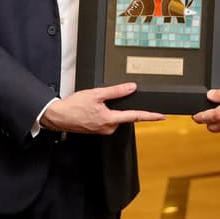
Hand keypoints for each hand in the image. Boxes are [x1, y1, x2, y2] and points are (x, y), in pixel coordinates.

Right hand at [41, 83, 163, 134]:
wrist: (58, 116)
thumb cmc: (73, 106)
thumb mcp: (96, 94)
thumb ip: (116, 91)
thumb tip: (131, 88)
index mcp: (110, 119)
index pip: (135, 117)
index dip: (150, 116)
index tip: (161, 116)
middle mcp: (108, 128)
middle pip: (123, 114)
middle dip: (117, 105)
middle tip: (101, 100)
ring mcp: (103, 130)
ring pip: (114, 116)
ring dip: (108, 109)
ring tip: (92, 105)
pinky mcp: (98, 130)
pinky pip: (106, 119)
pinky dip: (103, 113)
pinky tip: (91, 109)